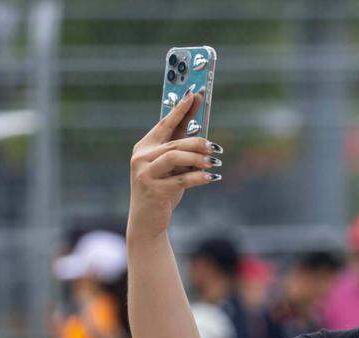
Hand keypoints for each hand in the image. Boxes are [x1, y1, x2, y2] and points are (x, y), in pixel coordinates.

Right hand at [127, 90, 221, 241]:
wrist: (147, 221)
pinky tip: (213, 178)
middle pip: (174, 142)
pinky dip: (199, 177)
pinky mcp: (154, 190)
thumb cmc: (162, 191)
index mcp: (144, 148)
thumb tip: (204, 136)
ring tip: (216, 163)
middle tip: (217, 148)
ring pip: (176, 157)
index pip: (164, 124)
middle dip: (198, 142)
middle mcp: (141, 157)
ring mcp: (145, 174)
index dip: (180, 109)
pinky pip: (181, 180)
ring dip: (199, 159)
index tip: (194, 95)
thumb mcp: (172, 169)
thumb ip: (182, 152)